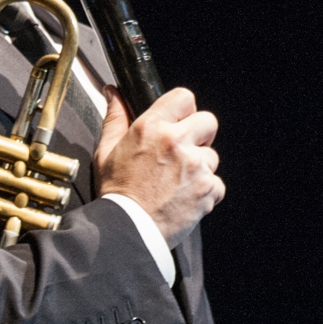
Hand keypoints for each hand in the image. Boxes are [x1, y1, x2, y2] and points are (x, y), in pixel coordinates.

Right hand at [95, 86, 224, 247]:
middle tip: (183, 152)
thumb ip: (115, 118)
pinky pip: (216, 183)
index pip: (184, 98)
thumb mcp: (106, 151)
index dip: (183, 110)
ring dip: (200, 167)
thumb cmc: (116, 193)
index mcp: (151, 128)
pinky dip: (205, 191)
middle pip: (208, 121)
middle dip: (199, 135)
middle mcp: (176, 142)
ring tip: (177, 182)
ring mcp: (195, 166)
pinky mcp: (207, 188)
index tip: (179, 122)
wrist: (128, 230)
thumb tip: (114, 93)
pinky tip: (184, 198)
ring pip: (212, 156)